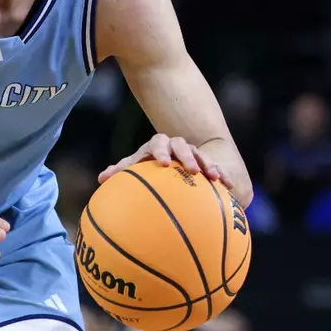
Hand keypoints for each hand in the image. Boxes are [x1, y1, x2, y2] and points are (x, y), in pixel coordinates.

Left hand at [99, 134, 226, 187]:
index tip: (164, 164)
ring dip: (208, 165)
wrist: (166, 160)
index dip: (161, 151)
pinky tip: (229, 187)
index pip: (157, 143)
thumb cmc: (144, 167)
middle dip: (187, 156)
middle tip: (191, 169)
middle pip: (183, 146)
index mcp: (156, 145)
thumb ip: (120, 171)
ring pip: (201, 155)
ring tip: (214, 177)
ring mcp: (191, 153)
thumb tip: (101, 178)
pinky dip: (222, 175)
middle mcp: (175, 146)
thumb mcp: (133, 168)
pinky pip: (215, 167)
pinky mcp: (204, 163)